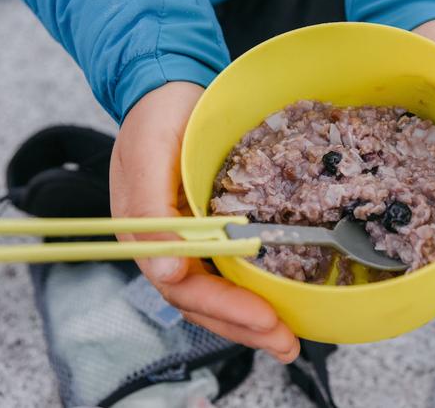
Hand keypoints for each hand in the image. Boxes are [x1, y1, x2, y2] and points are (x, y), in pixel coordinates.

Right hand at [110, 82, 299, 362]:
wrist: (169, 90)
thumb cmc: (157, 116)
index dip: (223, 307)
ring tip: (287, 340)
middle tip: (286, 343)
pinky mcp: (209, 229)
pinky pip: (228, 271)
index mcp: (147, 234)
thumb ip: (150, 212)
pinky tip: (277, 303)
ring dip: (250, 320)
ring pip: (217, 293)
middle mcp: (168, 245)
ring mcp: (189, 240)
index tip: (264, 318)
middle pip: (203, 301)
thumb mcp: (149, 153)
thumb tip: (163, 274)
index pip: (184, 286)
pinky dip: (251, 292)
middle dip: (244, 326)